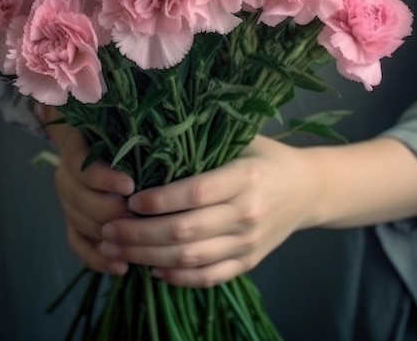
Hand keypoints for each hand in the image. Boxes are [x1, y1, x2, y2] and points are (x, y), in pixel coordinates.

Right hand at [38, 105, 134, 274]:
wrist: (99, 139)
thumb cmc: (121, 128)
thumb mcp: (122, 119)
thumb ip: (127, 114)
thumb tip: (141, 106)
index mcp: (75, 148)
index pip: (80, 165)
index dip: (102, 178)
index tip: (130, 186)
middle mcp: (66, 175)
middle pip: (78, 199)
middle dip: (109, 210)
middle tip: (138, 216)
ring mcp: (67, 200)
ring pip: (78, 223)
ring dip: (107, 235)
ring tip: (136, 241)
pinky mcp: (72, 222)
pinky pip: (77, 244)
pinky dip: (97, 258)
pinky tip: (122, 267)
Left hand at [98, 135, 316, 287]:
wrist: (308, 190)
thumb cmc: (267, 157)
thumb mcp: (242, 139)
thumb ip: (205, 143)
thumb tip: (152, 142)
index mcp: (245, 178)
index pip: (195, 193)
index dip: (159, 200)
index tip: (130, 200)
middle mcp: (247, 214)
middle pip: (185, 231)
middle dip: (139, 233)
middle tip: (107, 229)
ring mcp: (248, 243)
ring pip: (191, 257)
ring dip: (147, 257)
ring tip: (116, 250)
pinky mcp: (249, 262)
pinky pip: (209, 277)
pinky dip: (178, 277)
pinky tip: (152, 269)